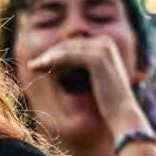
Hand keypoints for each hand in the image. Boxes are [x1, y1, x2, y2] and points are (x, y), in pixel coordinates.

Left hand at [24, 36, 145, 133]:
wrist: (122, 114)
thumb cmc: (108, 101)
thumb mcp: (93, 79)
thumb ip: (80, 68)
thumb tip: (59, 66)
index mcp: (107, 44)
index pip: (75, 45)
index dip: (56, 54)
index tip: (40, 63)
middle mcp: (105, 42)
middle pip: (69, 45)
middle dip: (49, 54)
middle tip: (33, 64)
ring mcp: (102, 48)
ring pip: (66, 50)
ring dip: (47, 57)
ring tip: (33, 66)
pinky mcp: (96, 58)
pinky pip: (68, 56)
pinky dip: (53, 61)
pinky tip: (41, 67)